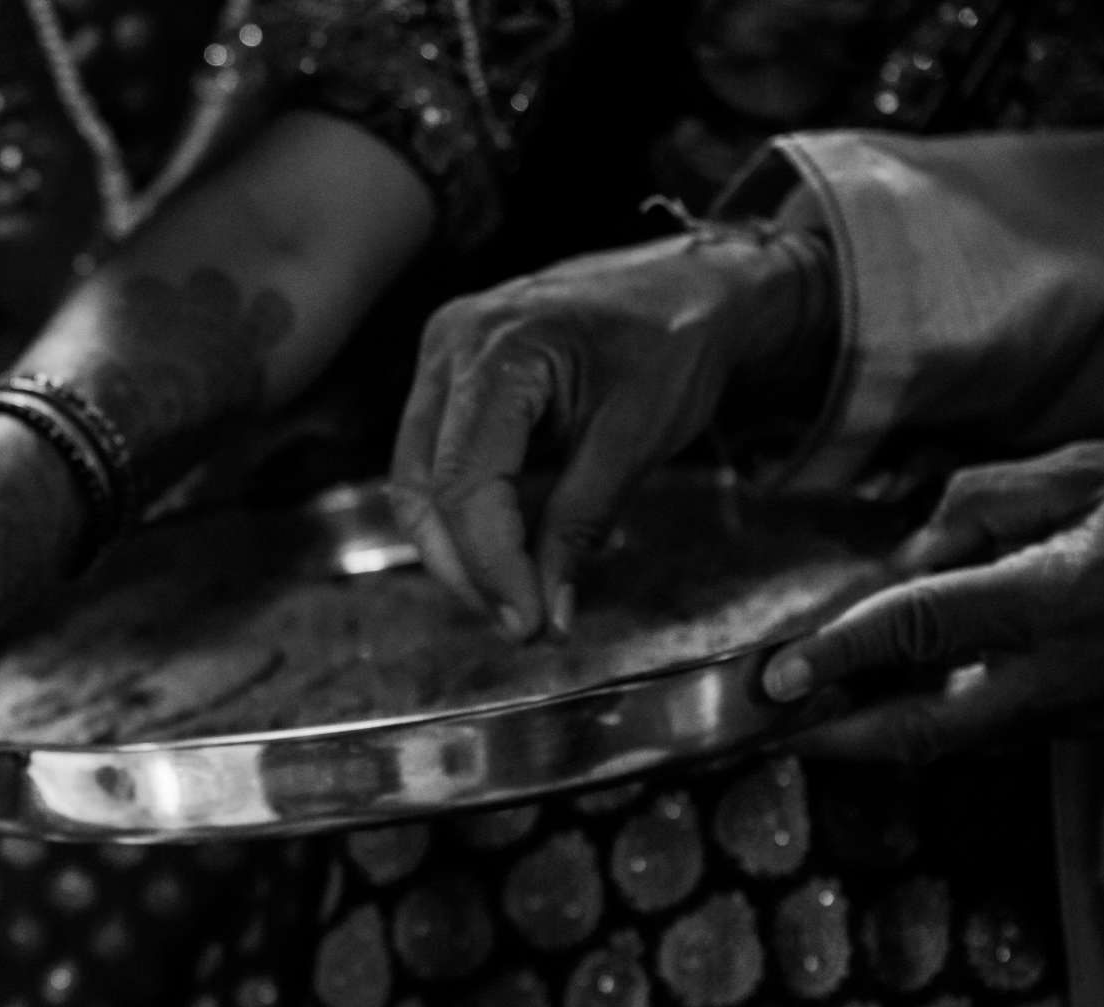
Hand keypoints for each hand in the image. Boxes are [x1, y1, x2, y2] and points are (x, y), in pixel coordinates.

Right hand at [390, 226, 833, 638]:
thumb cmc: (675, 344)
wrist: (689, 284)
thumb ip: (580, 526)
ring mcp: (440, 354)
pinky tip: (500, 552)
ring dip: (455, 549)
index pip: (466, 482)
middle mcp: (452, 343)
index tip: (528, 625)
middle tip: (520, 623)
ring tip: (511, 597)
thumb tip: (548, 617)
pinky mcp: (446, 373)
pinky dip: (460, 515)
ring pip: (414, 481)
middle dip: (466, 568)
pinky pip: (430, 460)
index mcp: (501, 348)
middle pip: (424, 488)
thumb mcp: (636, 440)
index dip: (490, 565)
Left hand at [763, 442, 1103, 761]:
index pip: (922, 628)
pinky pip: (998, 729)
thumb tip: (907, 560)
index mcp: (1061, 597)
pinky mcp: (1097, 725)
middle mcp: (1069, 671)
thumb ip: (981, 509)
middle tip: (770, 730)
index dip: (839, 651)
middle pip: (927, 730)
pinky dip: (939, 718)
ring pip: (960, 740)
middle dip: (840, 739)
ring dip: (882, 732)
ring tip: (811, 712)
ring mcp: (1086, 710)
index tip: (775, 673)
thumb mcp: (1083, 473)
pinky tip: (894, 697)